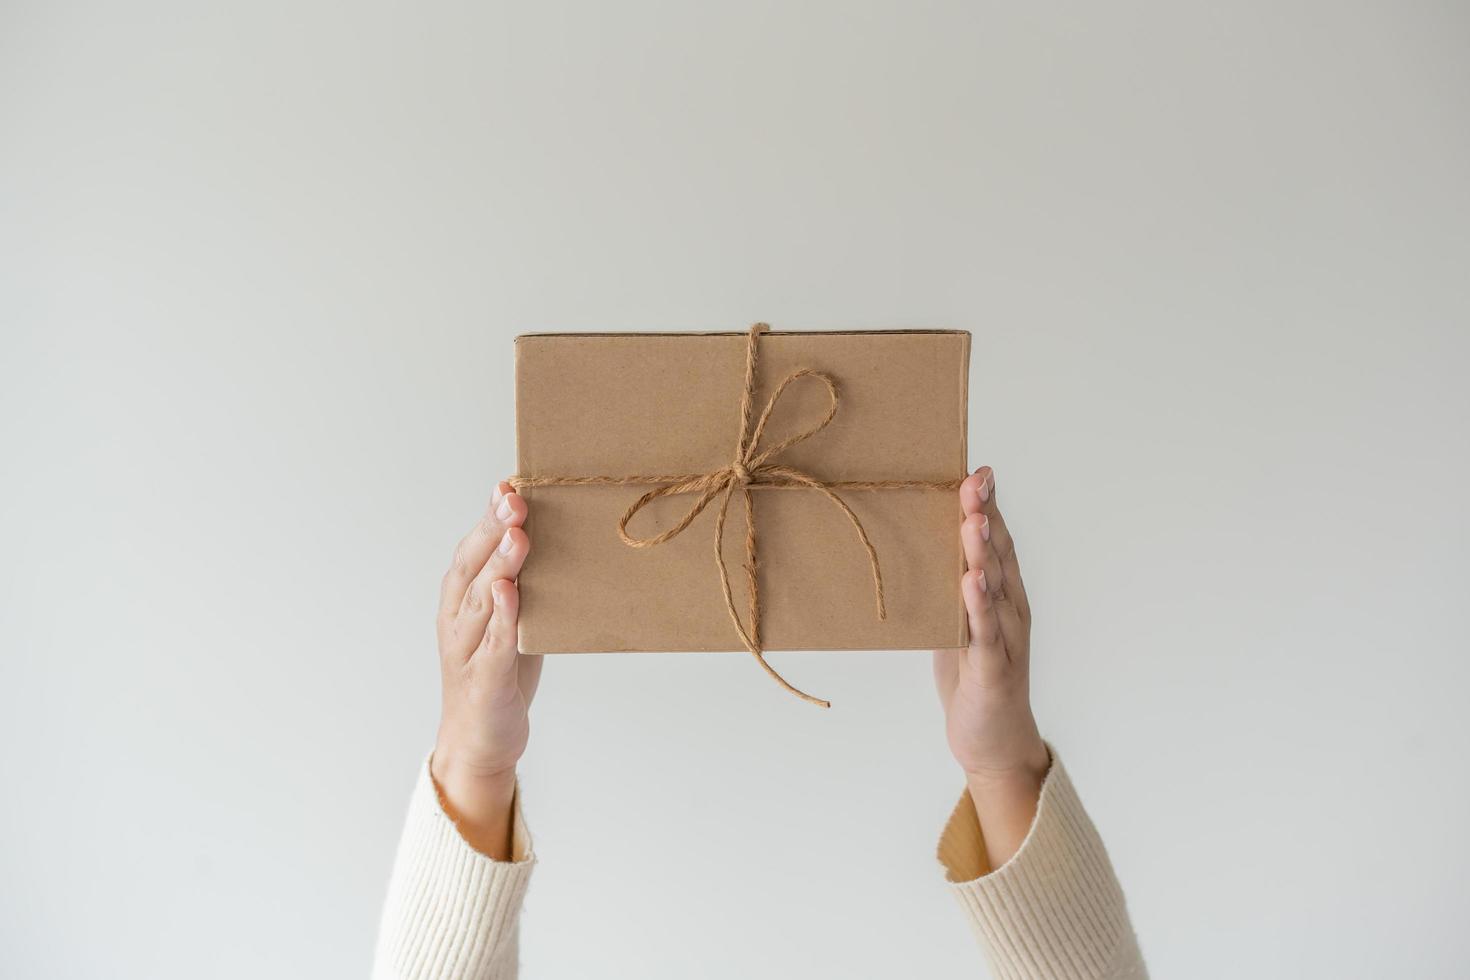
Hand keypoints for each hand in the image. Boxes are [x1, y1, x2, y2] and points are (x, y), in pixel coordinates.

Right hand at [431, 479, 540, 858]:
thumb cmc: (499, 672)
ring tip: (517, 537)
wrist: (479, 742)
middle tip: (514, 499)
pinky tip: (510, 597)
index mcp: (462, 599)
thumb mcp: (512, 619)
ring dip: (499, 566)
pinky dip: (501, 621)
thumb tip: (551, 535)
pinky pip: (493, 647)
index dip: (488, 515)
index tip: (508, 483)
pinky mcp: (485, 682)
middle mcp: (458, 619)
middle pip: (473, 566)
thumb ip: (522, 581)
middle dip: (493, 530)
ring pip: (480, 601)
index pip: (472, 548)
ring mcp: (467, 650)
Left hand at [933, 465, 1049, 868]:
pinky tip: (971, 581)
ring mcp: (1006, 639)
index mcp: (1003, 596)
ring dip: (982, 552)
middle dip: (985, 514)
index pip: (999, 541)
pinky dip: (978, 606)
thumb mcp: (957, 622)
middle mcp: (1011, 610)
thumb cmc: (973, 679)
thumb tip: (920, 545)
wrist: (993, 744)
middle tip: (973, 479)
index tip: (977, 469)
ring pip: (995, 587)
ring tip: (972, 518)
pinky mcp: (993, 670)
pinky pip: (985, 633)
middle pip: (999, 554)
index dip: (989, 505)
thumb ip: (949, 586)